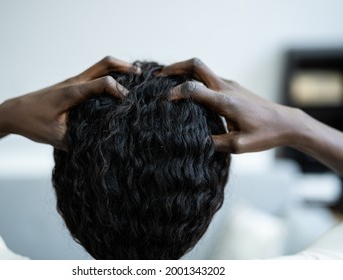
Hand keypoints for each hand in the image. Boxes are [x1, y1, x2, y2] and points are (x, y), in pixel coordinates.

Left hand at [0, 56, 132, 149]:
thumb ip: (78, 140)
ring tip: (135, 80)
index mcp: (72, 92)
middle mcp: (75, 82)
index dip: (120, 91)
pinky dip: (110, 76)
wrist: (14, 112)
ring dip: (119, 69)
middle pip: (105, 64)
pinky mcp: (72, 86)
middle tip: (142, 76)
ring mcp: (74, 81)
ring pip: (101, 66)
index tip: (131, 103)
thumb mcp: (56, 136)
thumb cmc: (32, 122)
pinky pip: (95, 75)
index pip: (103, 83)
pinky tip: (116, 89)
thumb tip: (100, 144)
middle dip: (126, 67)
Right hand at [159, 58, 298, 152]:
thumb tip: (195, 142)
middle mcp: (226, 88)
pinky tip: (188, 91)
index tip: (164, 101)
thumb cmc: (265, 134)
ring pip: (201, 69)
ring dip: (183, 71)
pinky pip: (208, 78)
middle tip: (158, 77)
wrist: (286, 122)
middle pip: (196, 65)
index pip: (194, 90)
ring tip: (167, 82)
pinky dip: (194, 79)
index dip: (176, 93)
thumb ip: (215, 143)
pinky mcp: (232, 87)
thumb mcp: (239, 146)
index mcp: (226, 101)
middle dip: (175, 68)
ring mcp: (229, 85)